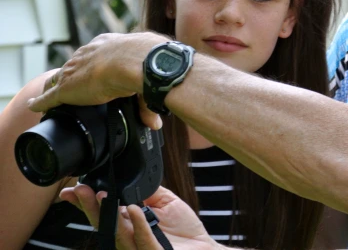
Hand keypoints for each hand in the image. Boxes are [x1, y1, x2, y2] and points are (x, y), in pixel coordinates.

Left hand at [27, 32, 167, 128]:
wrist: (135, 60)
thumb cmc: (146, 61)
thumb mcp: (147, 78)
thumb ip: (147, 100)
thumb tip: (155, 122)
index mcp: (107, 45)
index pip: (92, 55)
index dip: (91, 65)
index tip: (93, 72)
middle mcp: (87, 54)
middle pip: (72, 66)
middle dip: (70, 75)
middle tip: (71, 86)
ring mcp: (75, 70)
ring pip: (58, 79)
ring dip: (54, 88)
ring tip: (49, 97)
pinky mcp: (66, 88)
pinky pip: (48, 97)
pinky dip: (40, 103)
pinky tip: (34, 107)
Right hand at [61, 184, 219, 249]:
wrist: (204, 249)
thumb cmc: (184, 230)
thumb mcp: (165, 202)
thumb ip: (147, 191)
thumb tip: (131, 177)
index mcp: (129, 225)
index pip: (103, 213)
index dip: (87, 202)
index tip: (72, 190)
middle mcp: (129, 238)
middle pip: (103, 223)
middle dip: (89, 206)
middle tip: (79, 190)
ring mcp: (139, 247)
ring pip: (118, 233)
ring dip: (108, 213)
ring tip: (101, 195)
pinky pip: (143, 239)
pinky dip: (137, 224)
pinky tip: (134, 210)